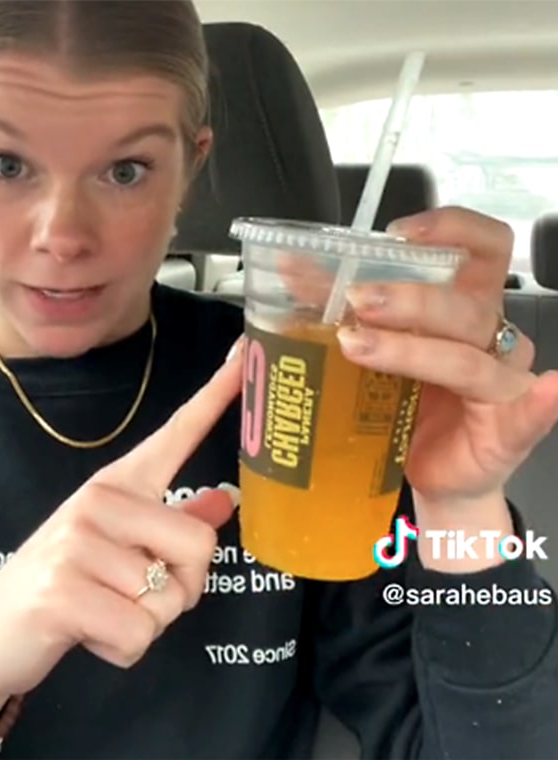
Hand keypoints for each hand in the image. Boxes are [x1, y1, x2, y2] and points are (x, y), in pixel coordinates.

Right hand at [0, 340, 243, 726]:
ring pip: (170, 599)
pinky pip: (139, 634)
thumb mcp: (119, 547)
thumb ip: (173, 523)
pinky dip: (124, 650)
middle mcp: (99, 500)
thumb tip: (225, 502)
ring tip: (102, 611)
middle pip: (201, 544)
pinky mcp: (62, 589)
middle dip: (183, 589)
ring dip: (148, 624)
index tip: (246, 354)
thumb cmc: (67, 585)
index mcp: (117, 485)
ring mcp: (78, 541)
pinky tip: (87, 634)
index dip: (216, 395)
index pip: (176, 433)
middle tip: (137, 595)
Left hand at [337, 207, 557, 527]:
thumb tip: (294, 274)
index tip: (395, 233)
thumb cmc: (407, 404)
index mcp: (466, 307)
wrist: (429, 470)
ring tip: (356, 345)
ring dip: (411, 347)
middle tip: (355, 301)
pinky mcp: (507, 429)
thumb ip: (347, 310)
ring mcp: (502, 382)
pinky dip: (540, 402)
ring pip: (466, 355)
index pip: (479, 249)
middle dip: (407, 297)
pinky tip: (547, 391)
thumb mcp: (377, 348)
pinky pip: (530, 413)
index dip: (448, 229)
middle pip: (464, 302)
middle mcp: (491, 337)